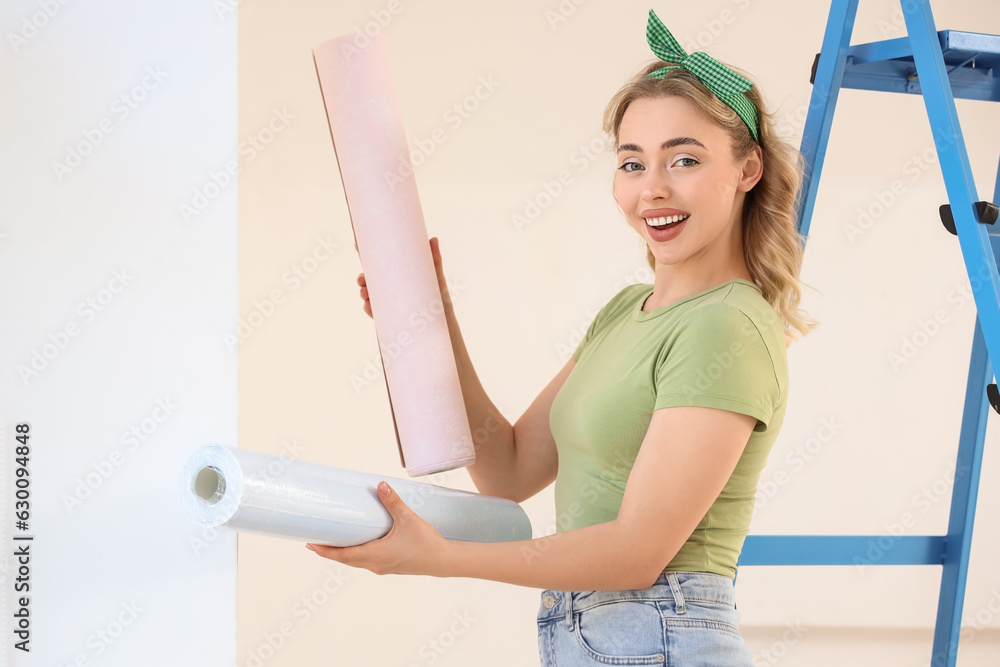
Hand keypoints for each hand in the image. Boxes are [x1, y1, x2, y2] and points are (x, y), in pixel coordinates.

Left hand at [304, 481, 449, 576]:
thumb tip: (380, 485)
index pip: (343, 555)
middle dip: (329, 551)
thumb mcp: (408, 519)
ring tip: (332, 542)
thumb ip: (393, 502)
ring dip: (343, 554)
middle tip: (315, 540)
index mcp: (376, 555)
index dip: (325, 550)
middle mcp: (376, 564)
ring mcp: (383, 567)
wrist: (444, 561)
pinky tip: (358, 545)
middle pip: (346, 560)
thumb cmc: (426, 543)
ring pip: (356, 562)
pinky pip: (366, 562)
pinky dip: (356, 555)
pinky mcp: (390, 566)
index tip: (310, 544)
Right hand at [356, 236, 451, 319]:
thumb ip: (434, 259)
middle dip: (362, 278)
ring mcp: (390, 303)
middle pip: (371, 280)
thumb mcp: (436, 277)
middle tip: (362, 279)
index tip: (358, 246)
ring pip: (370, 295)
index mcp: (400, 275)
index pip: (381, 264)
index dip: (368, 255)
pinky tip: (368, 305)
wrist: (443, 323)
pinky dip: (369, 308)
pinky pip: (375, 312)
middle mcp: (393, 288)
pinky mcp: (389, 317)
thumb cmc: (439, 298)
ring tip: (365, 293)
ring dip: (364, 292)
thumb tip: (433, 239)